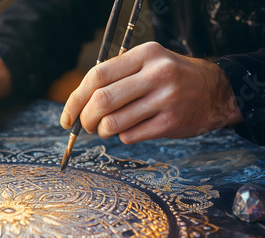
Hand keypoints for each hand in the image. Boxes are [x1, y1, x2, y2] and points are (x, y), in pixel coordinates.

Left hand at [60, 42, 242, 143]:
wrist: (217, 91)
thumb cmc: (171, 78)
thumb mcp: (147, 63)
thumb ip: (116, 77)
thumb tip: (78, 103)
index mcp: (144, 54)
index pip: (96, 76)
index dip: (75, 99)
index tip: (66, 117)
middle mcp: (156, 74)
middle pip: (101, 100)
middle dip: (85, 119)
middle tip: (85, 126)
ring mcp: (165, 99)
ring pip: (113, 122)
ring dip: (102, 131)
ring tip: (106, 129)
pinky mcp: (171, 122)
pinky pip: (130, 136)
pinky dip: (122, 137)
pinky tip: (130, 130)